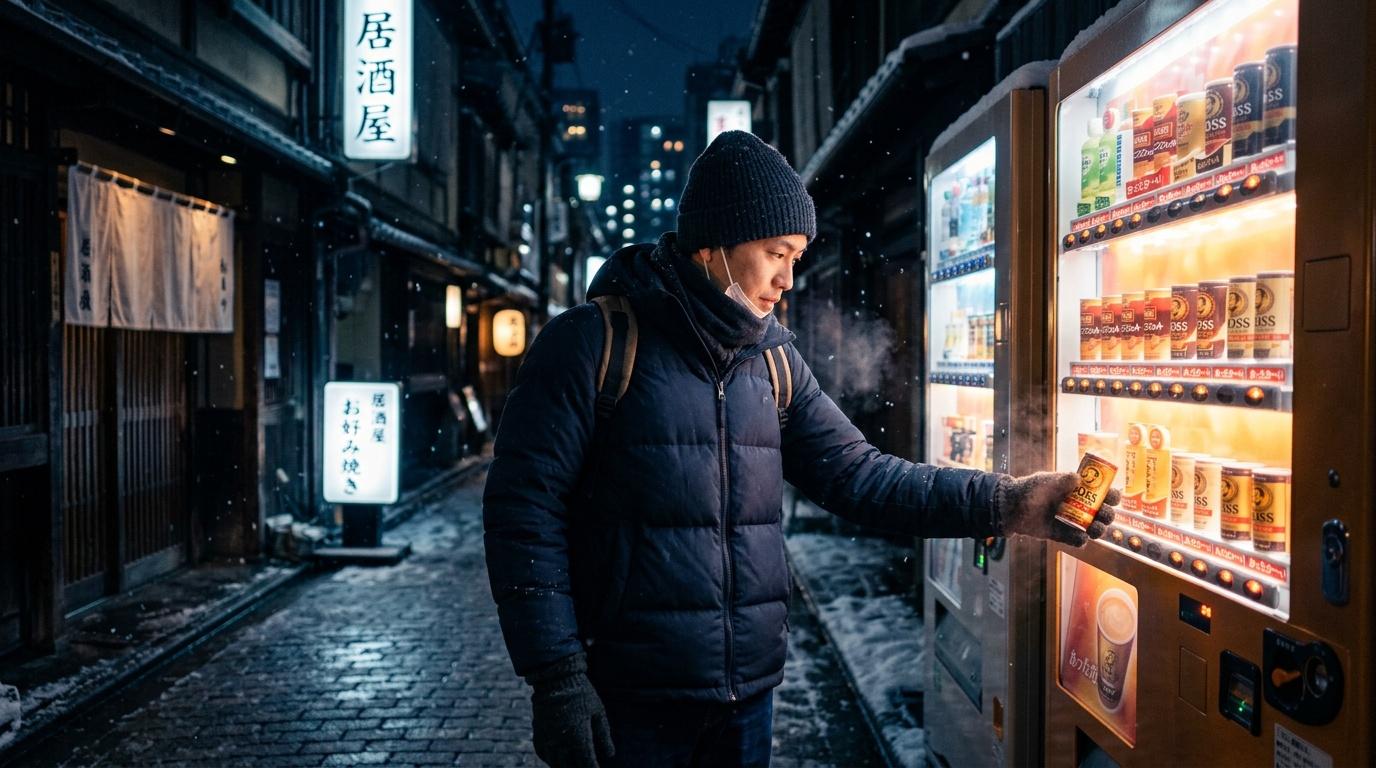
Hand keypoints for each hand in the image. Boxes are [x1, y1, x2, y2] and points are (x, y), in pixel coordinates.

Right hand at [526, 653, 614, 767]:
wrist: (556, 678)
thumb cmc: (582, 693)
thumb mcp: (598, 712)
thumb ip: (604, 734)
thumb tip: (610, 754)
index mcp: (579, 737)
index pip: (587, 763)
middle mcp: (562, 741)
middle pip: (570, 767)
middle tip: (586, 767)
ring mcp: (549, 737)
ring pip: (555, 763)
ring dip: (564, 767)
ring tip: (572, 766)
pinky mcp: (539, 731)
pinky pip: (542, 752)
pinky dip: (549, 759)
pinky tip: (556, 760)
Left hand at [996, 471, 1117, 545]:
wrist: (1010, 507)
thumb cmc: (1029, 489)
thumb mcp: (1045, 481)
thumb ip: (1061, 480)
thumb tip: (1079, 478)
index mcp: (1078, 490)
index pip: (1102, 492)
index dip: (1111, 495)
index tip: (1112, 498)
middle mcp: (1079, 506)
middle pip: (1103, 512)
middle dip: (1108, 515)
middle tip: (1103, 515)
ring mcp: (1071, 521)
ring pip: (1094, 528)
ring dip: (1099, 529)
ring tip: (1094, 528)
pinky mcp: (1063, 535)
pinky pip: (1077, 541)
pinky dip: (1081, 540)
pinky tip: (1079, 536)